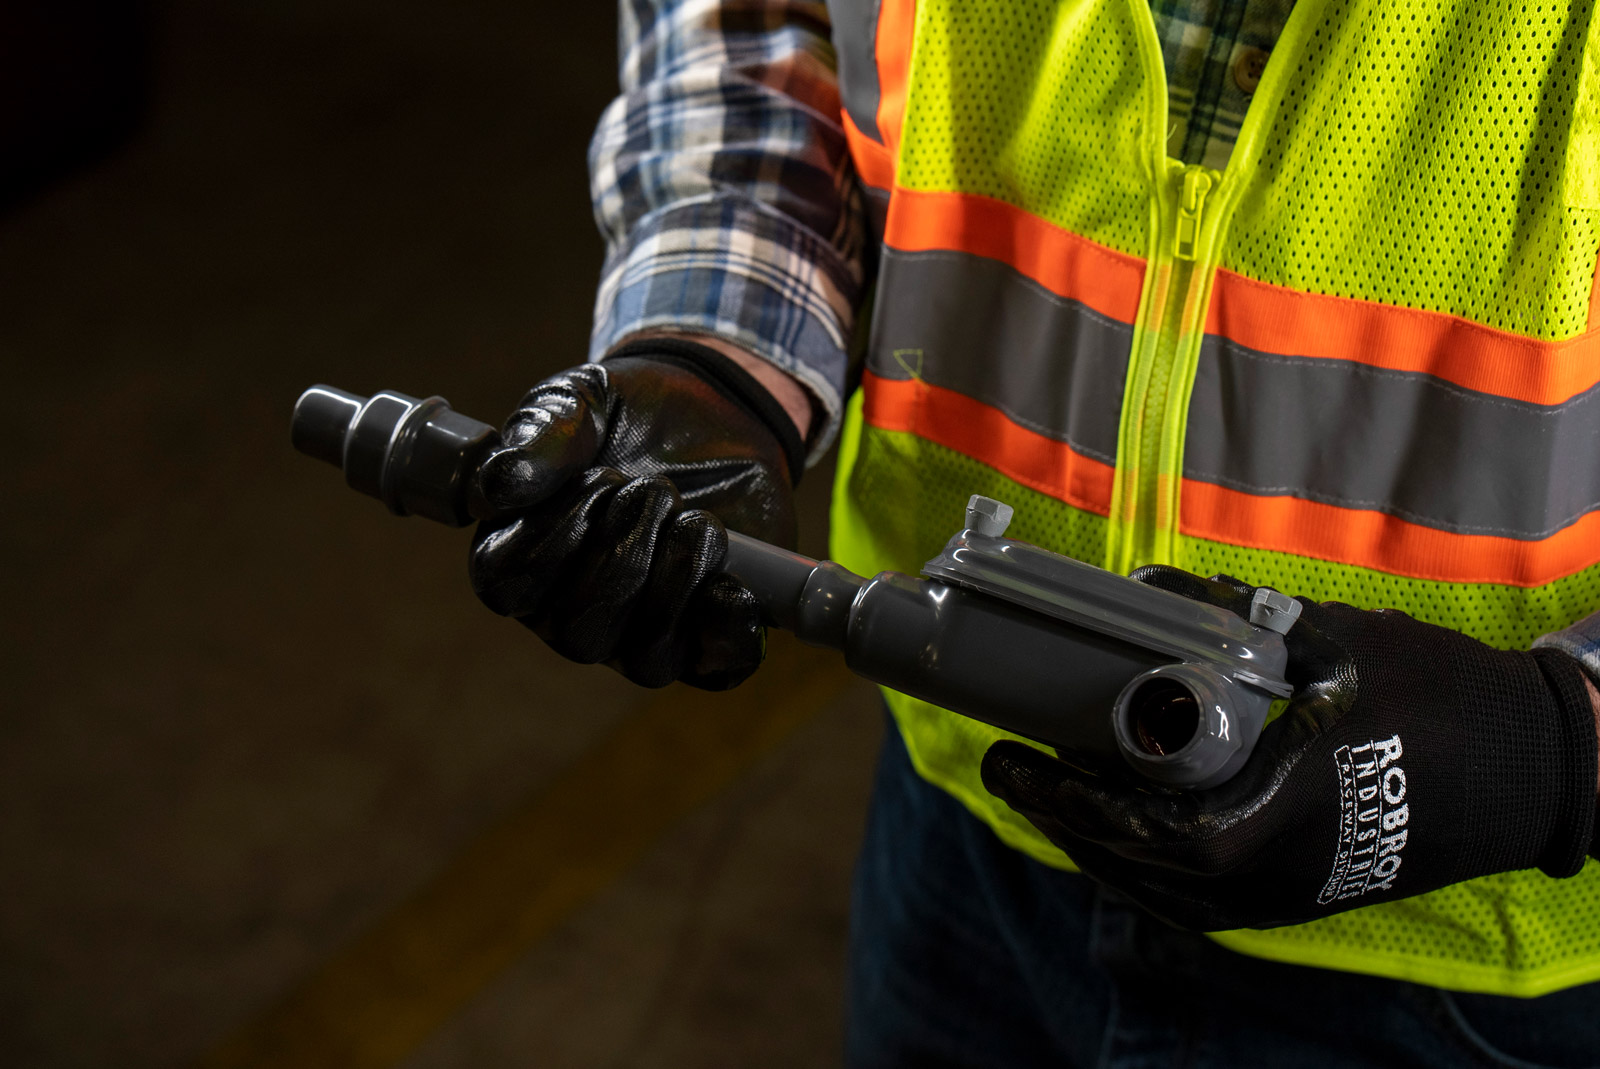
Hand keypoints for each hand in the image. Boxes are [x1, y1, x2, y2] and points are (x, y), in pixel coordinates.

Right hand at [468, 339, 802, 689]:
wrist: (717, 411)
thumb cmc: (630, 415)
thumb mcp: (582, 399)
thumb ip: (543, 432)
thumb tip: (499, 485)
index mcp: (519, 558)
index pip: (506, 585)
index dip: (553, 536)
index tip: (595, 479)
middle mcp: (571, 612)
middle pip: (580, 632)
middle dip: (625, 550)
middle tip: (652, 487)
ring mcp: (639, 633)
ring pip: (646, 660)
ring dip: (677, 579)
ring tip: (693, 517)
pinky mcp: (707, 634)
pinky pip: (719, 667)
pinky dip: (729, 629)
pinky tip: (734, 581)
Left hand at [980, 568, 1599, 929]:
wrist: (1536, 765)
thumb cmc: (1438, 696)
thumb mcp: (1335, 643)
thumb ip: (1237, 614)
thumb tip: (1146, 584)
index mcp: (1285, 812)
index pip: (1150, 832)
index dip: (1070, 805)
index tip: (1015, 765)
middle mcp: (1282, 874)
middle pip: (1140, 870)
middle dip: (1065, 822)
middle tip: (1018, 772)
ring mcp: (1296, 897)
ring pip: (1165, 895)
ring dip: (1100, 849)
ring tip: (1056, 796)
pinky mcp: (1307, 900)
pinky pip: (1202, 904)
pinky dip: (1147, 869)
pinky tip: (1126, 830)